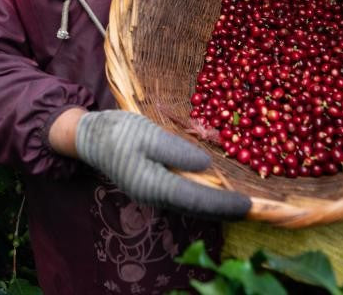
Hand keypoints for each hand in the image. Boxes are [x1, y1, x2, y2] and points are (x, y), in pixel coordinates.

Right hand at [74, 110, 250, 219]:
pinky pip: (183, 197)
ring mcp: (153, 193)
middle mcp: (155, 196)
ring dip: (214, 206)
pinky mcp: (153, 186)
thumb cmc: (118, 132)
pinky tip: (214, 192)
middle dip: (224, 210)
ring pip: (190, 205)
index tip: (247, 205)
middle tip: (252, 209)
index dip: (224, 203)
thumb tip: (206, 167)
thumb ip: (176, 151)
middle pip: (196, 208)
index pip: (197, 199)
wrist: (90, 137)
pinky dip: (202, 198)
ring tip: (238, 204)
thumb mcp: (148, 135)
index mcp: (154, 184)